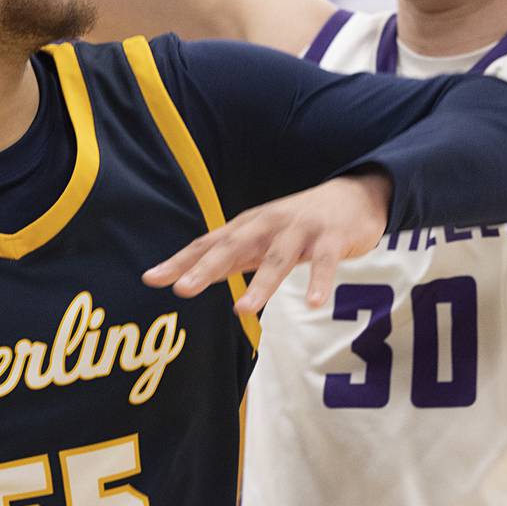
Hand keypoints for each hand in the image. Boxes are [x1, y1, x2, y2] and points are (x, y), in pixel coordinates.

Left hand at [144, 173, 389, 312]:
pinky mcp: (332, 239)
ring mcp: (301, 231)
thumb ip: (230, 258)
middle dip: (207, 268)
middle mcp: (269, 225)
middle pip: (234, 247)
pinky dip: (319, 281)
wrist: (355, 196)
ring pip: (277, 258)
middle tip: (183, 289)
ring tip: (242, 309)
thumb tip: (188, 277)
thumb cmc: (300, 223)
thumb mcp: (261, 238)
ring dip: (260, 284)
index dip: (179, 261)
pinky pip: (325, 263)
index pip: (207, 245)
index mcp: (248, 227)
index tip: (151, 278)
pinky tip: (313, 302)